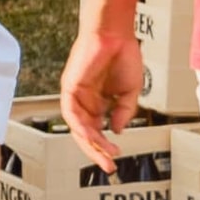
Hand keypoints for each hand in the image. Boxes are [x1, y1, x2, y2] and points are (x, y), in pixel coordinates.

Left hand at [58, 25, 144, 169]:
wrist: (116, 34)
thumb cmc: (123, 56)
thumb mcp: (130, 92)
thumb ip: (124, 112)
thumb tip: (118, 130)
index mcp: (97, 103)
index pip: (96, 131)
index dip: (104, 146)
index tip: (114, 160)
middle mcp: (84, 101)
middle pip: (85, 133)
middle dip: (96, 151)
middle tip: (108, 165)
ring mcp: (76, 94)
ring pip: (77, 126)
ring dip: (91, 141)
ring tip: (105, 153)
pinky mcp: (69, 86)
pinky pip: (71, 110)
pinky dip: (80, 124)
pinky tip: (92, 134)